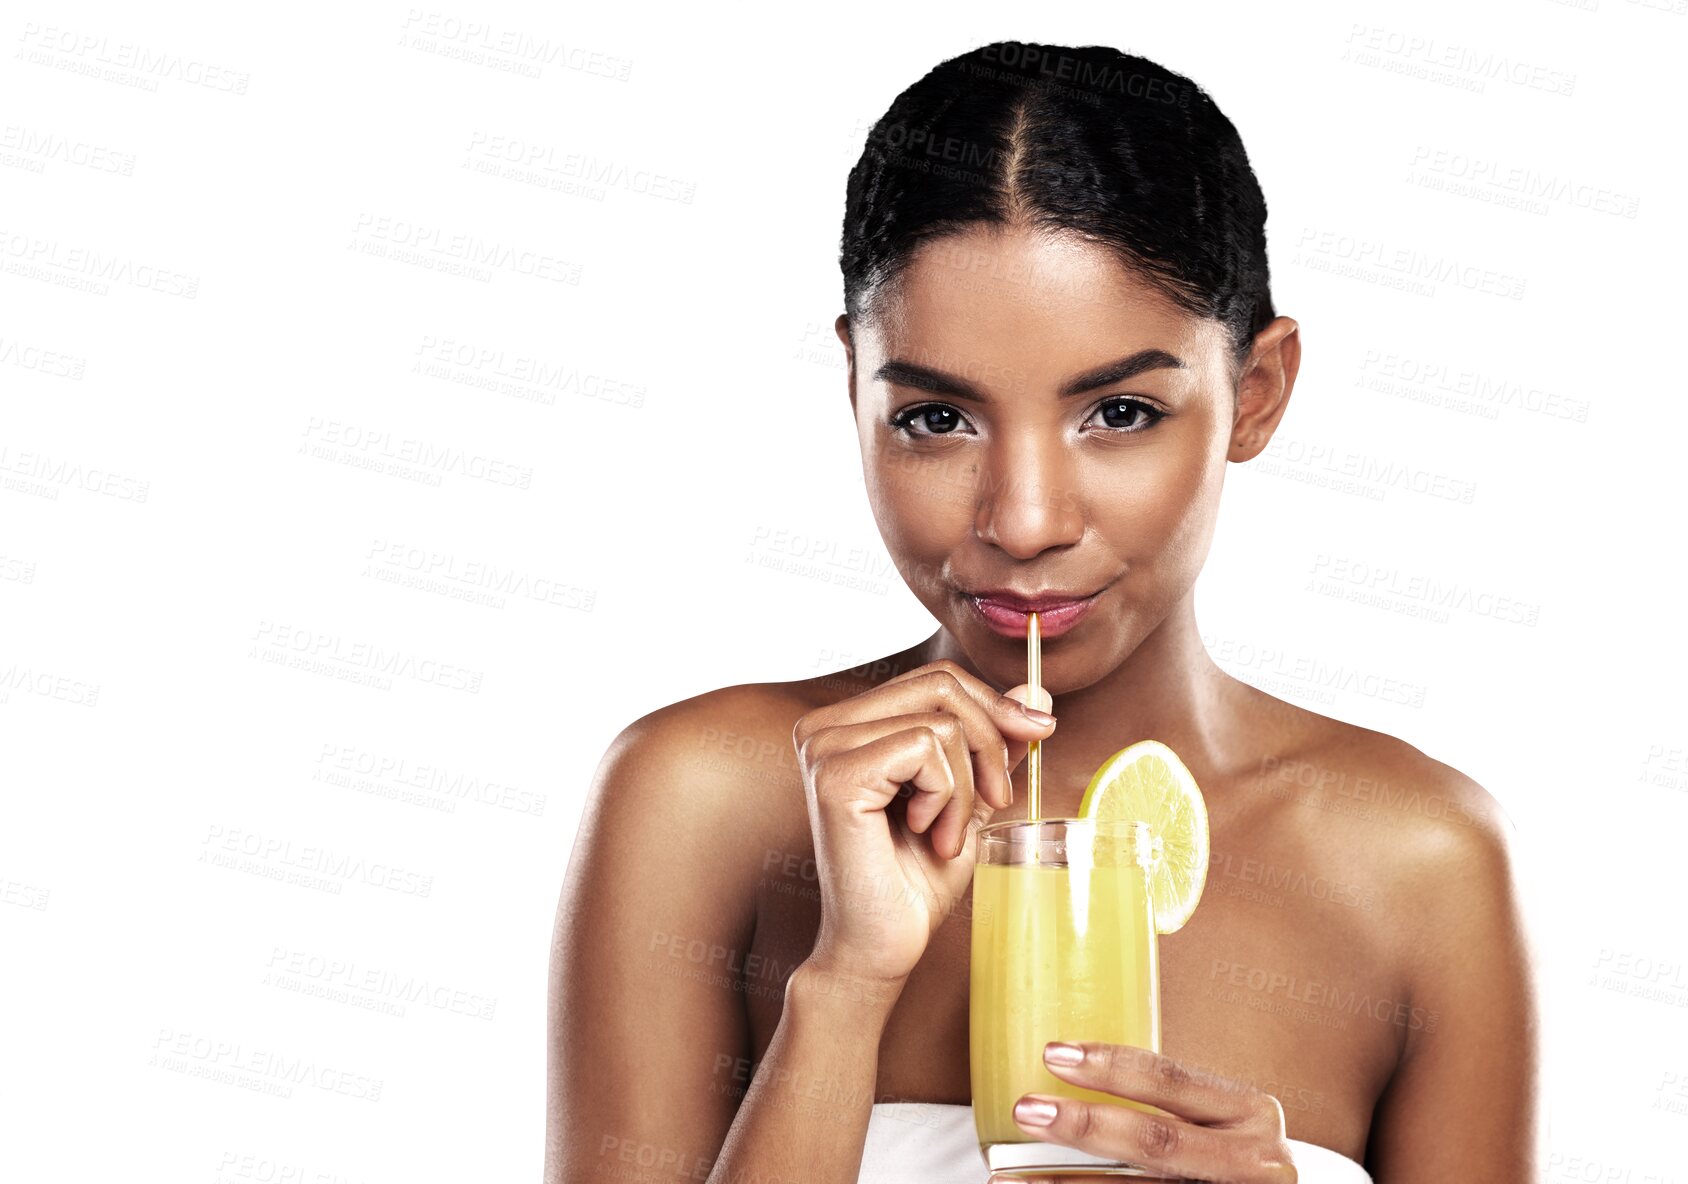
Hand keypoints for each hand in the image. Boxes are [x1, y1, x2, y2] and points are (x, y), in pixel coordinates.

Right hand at [791, 659, 1054, 987]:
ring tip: (946, 835)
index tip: (1037, 736)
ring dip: (966, 787)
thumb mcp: (968, 795)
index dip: (994, 705)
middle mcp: (823, 727)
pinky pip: (925, 749)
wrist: (880, 947)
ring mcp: (824, 748)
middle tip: (995, 801)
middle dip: (990, 741)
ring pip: (941, 722)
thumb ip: (991, 739)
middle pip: (940, 686)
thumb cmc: (915, 878)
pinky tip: (925, 834)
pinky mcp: (836, 775)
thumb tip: (1036, 692)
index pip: (935, 679)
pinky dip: (947, 796)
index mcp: (846, 724)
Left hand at [998, 1042, 1297, 1183]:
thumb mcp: (1217, 1121)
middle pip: (1156, 1142)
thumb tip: (1060, 1069)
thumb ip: (1164, 1105)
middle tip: (1024, 1110)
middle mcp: (1255, 1162)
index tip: (1052, 1054)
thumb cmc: (1226, 1154)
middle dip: (1084, 1126)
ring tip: (1009, 1175)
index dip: (1110, 1066)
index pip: (1172, 1079)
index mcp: (1251, 1113)